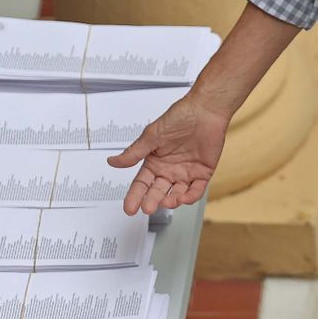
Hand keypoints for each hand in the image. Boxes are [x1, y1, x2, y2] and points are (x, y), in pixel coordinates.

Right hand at [109, 94, 230, 214]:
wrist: (205, 109)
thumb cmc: (179, 117)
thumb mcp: (151, 135)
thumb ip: (134, 152)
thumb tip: (112, 162)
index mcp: (154, 162)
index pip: (141, 184)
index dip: (135, 196)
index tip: (129, 208)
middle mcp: (168, 170)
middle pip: (157, 191)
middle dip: (152, 201)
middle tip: (147, 208)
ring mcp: (185, 173)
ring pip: (176, 194)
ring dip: (171, 200)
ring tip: (167, 202)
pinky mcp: (202, 173)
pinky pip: (196, 190)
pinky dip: (190, 196)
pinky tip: (183, 198)